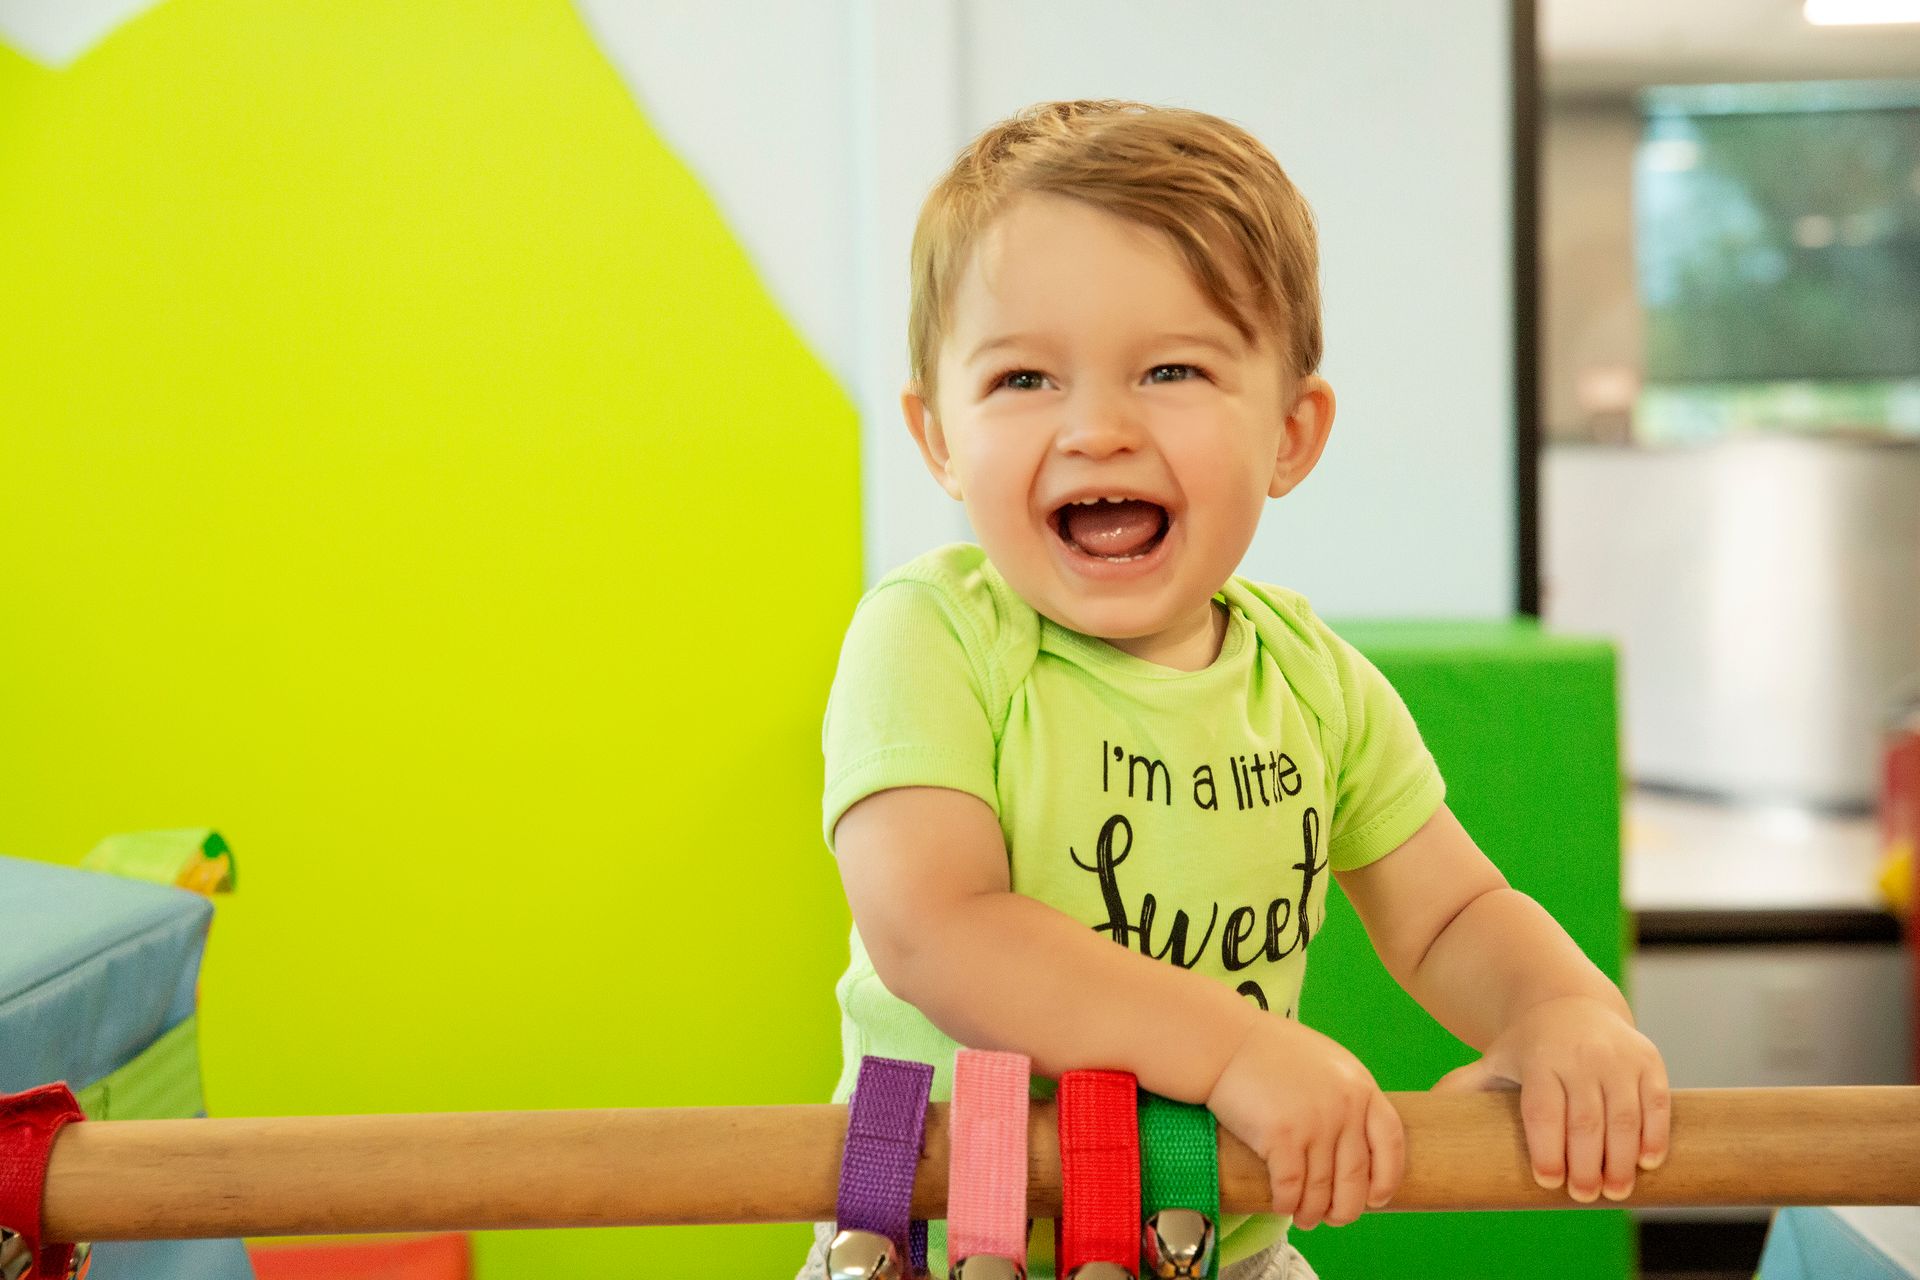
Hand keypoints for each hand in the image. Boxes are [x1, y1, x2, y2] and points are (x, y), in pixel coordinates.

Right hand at [1205, 1017, 1403, 1230]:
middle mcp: (1344, 1108)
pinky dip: (1288, 1204)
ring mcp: (1314, 1124)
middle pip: (1356, 1176)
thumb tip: (1352, 1141)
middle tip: (1335, 1218)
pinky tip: (1283, 1206)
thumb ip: (1345, 1096)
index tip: (1376, 1198)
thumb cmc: (1268, 1051)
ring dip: (1313, 1212)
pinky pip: (1291, 1188)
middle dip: (1346, 1207)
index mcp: (1360, 1087)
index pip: (1391, 1143)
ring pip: (1322, 1189)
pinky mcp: (1281, 1138)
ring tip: (1306, 1219)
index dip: (1387, 1177)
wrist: (1225, 1043)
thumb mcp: (1326, 1063)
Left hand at [1432, 994, 1670, 1202]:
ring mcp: (1617, 1056)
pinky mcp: (1648, 1061)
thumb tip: (1425, 1117)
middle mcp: (1579, 1055)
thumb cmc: (1528, 1049)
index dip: (1548, 1148)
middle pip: (1586, 1118)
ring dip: (1622, 1159)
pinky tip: (1647, 1164)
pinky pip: (1656, 1103)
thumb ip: (1467, 1087)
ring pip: (1624, 1115)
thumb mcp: (1495, 1060)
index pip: (1543, 1109)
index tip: (1549, 1182)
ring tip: (1614, 1192)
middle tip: (1583, 1195)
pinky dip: (1654, 1135)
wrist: (1570, 1005)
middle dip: (1587, 1163)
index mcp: (1538, 1058)